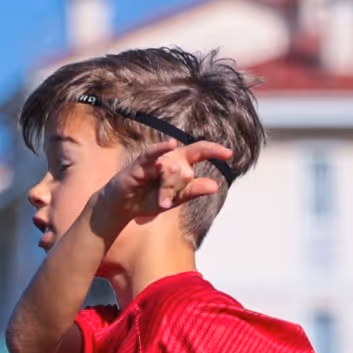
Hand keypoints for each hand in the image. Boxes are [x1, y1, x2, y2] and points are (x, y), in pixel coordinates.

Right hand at [90, 138, 230, 235]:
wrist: (122, 208)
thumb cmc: (147, 200)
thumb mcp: (173, 199)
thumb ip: (192, 192)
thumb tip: (214, 185)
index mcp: (179, 164)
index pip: (200, 151)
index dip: (214, 150)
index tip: (229, 154)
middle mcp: (168, 157)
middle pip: (185, 170)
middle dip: (177, 189)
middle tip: (165, 202)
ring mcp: (154, 159)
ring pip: (171, 169)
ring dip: (166, 190)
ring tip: (160, 201)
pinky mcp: (139, 164)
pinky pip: (153, 154)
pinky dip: (161, 149)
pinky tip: (170, 145)